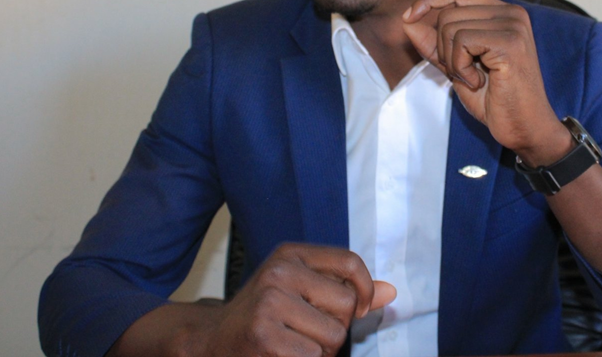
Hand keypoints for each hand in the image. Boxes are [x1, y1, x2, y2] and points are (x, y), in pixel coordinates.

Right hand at [201, 243, 395, 356]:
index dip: (364, 288)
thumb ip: (345, 288)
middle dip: (336, 326)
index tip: (359, 307)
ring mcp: (269, 304)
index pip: (349, 262)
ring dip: (321, 350)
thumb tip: (390, 292)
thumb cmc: (264, 314)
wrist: (212, 339)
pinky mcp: (264, 337)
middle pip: (346, 304)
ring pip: (333, 336)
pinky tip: (282, 354)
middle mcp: (279, 272)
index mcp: (290, 254)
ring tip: (294, 344)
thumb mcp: (301, 289)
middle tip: (307, 330)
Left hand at [402, 0, 569, 163]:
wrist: (524, 127)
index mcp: (502, 13)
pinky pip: (461, 41)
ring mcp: (513, 25)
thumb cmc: (495, 99)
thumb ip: (434, 42)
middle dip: (442, 47)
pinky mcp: (510, 41)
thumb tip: (408, 20)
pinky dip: (460, 67)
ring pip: (451, 26)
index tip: (409, 17)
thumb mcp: (455, 66)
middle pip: (448, 11)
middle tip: (463, 72)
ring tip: (473, 78)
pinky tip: (479, 81)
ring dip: (452, 61)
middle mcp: (511, 12)